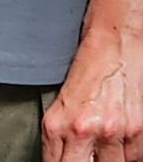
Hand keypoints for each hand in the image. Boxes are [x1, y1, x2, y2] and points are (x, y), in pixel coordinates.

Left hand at [45, 27, 142, 160]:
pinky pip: (134, 159)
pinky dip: (129, 155)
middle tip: (86, 156)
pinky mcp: (138, 132)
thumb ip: (61, 134)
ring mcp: (113, 133)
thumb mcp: (61, 102)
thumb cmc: (86, 68)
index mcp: (57, 124)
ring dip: (109, 161)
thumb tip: (63, 157)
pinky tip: (121, 144)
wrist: (114, 41)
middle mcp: (83, 131)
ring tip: (104, 148)